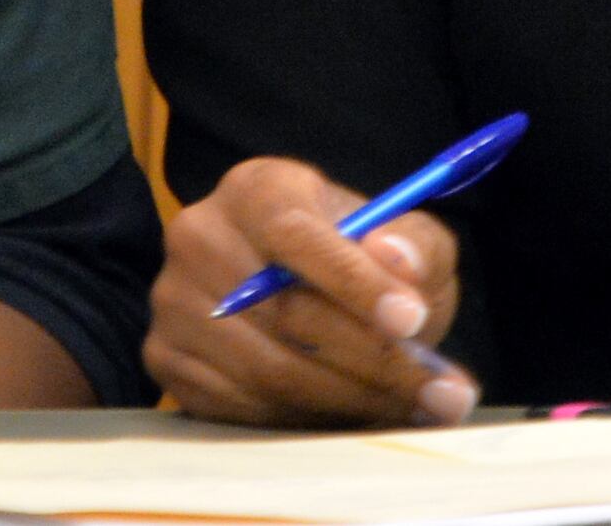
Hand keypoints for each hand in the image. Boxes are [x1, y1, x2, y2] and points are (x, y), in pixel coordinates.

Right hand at [144, 156, 473, 426]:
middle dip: (376, 360)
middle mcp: (199, 236)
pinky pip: (243, 405)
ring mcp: (174, 300)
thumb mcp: (401, 239)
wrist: (295, 291)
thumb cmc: (356, 262)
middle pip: (287, 313)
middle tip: (442, 392)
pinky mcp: (167, 356)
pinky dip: (309, 421)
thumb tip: (396, 259)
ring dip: (353, 399)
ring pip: (270, 370)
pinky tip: (356, 416)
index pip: (296, 235)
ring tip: (415, 410)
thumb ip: (415, 246)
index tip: (413, 320)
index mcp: (254, 190)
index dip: (355, 281)